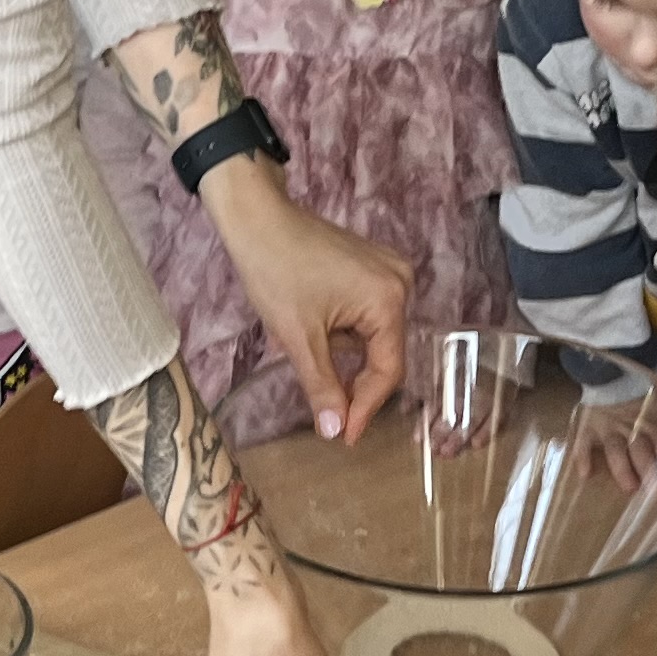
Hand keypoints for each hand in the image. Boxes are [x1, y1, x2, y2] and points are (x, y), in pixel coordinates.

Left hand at [204, 163, 410, 442]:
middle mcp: (400, 283)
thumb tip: (335, 431)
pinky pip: (367, 316)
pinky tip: (314, 331)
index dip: (365, 409)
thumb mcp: (298, 337)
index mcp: (388, 300)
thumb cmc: (275, 268)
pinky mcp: (372, 267)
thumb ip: (322, 386)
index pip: (387, 370)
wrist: (257, 218)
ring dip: (344, 356)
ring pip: (373, 337)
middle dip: (354, 383)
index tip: (344, 437)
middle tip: (329, 416)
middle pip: (384, 354)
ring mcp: (388, 272)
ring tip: (307, 355)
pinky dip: (344, 334)